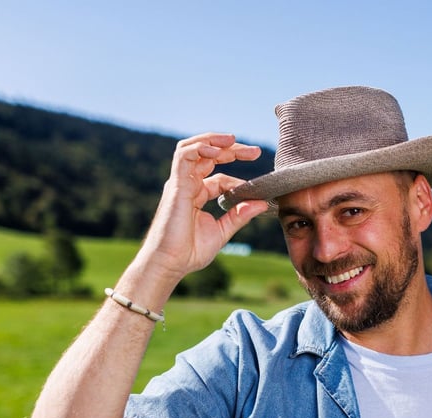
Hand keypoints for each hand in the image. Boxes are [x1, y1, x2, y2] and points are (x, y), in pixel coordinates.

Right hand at [137, 133, 269, 284]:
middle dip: (232, 150)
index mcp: (196, 196)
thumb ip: (240, 215)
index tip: (257, 189)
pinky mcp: (176, 185)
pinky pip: (184, 155)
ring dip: (213, 140)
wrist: (169, 263)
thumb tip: (262, 203)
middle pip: (208, 157)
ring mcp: (180, 183)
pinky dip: (200, 147)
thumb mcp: (222, 231)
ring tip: (233, 139)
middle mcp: (188, 185)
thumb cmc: (189, 252)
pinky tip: (217, 149)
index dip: (238, 181)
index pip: (219, 178)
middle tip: (255, 152)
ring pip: (193, 148)